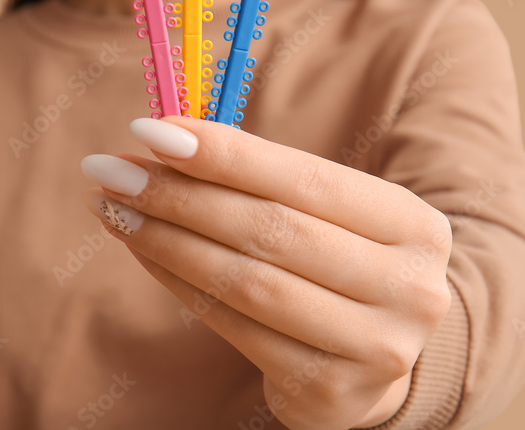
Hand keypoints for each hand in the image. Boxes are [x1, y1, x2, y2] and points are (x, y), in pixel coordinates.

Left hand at [80, 116, 452, 429]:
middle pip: (271, 230)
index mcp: (412, 224)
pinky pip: (235, 328)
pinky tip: (142, 251)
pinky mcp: (331, 392)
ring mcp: (376, 348)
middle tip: (112, 169)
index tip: (151, 131)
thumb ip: (264, 178)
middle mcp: (408, 287)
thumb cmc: (338, 262)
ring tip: (112, 208)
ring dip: (167, 239)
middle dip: (179, 195)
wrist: (376, 354)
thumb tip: (169, 137)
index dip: (225, 155)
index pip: (306, 179)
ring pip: (247, 281)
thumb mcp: (327, 214)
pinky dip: (179, 284)